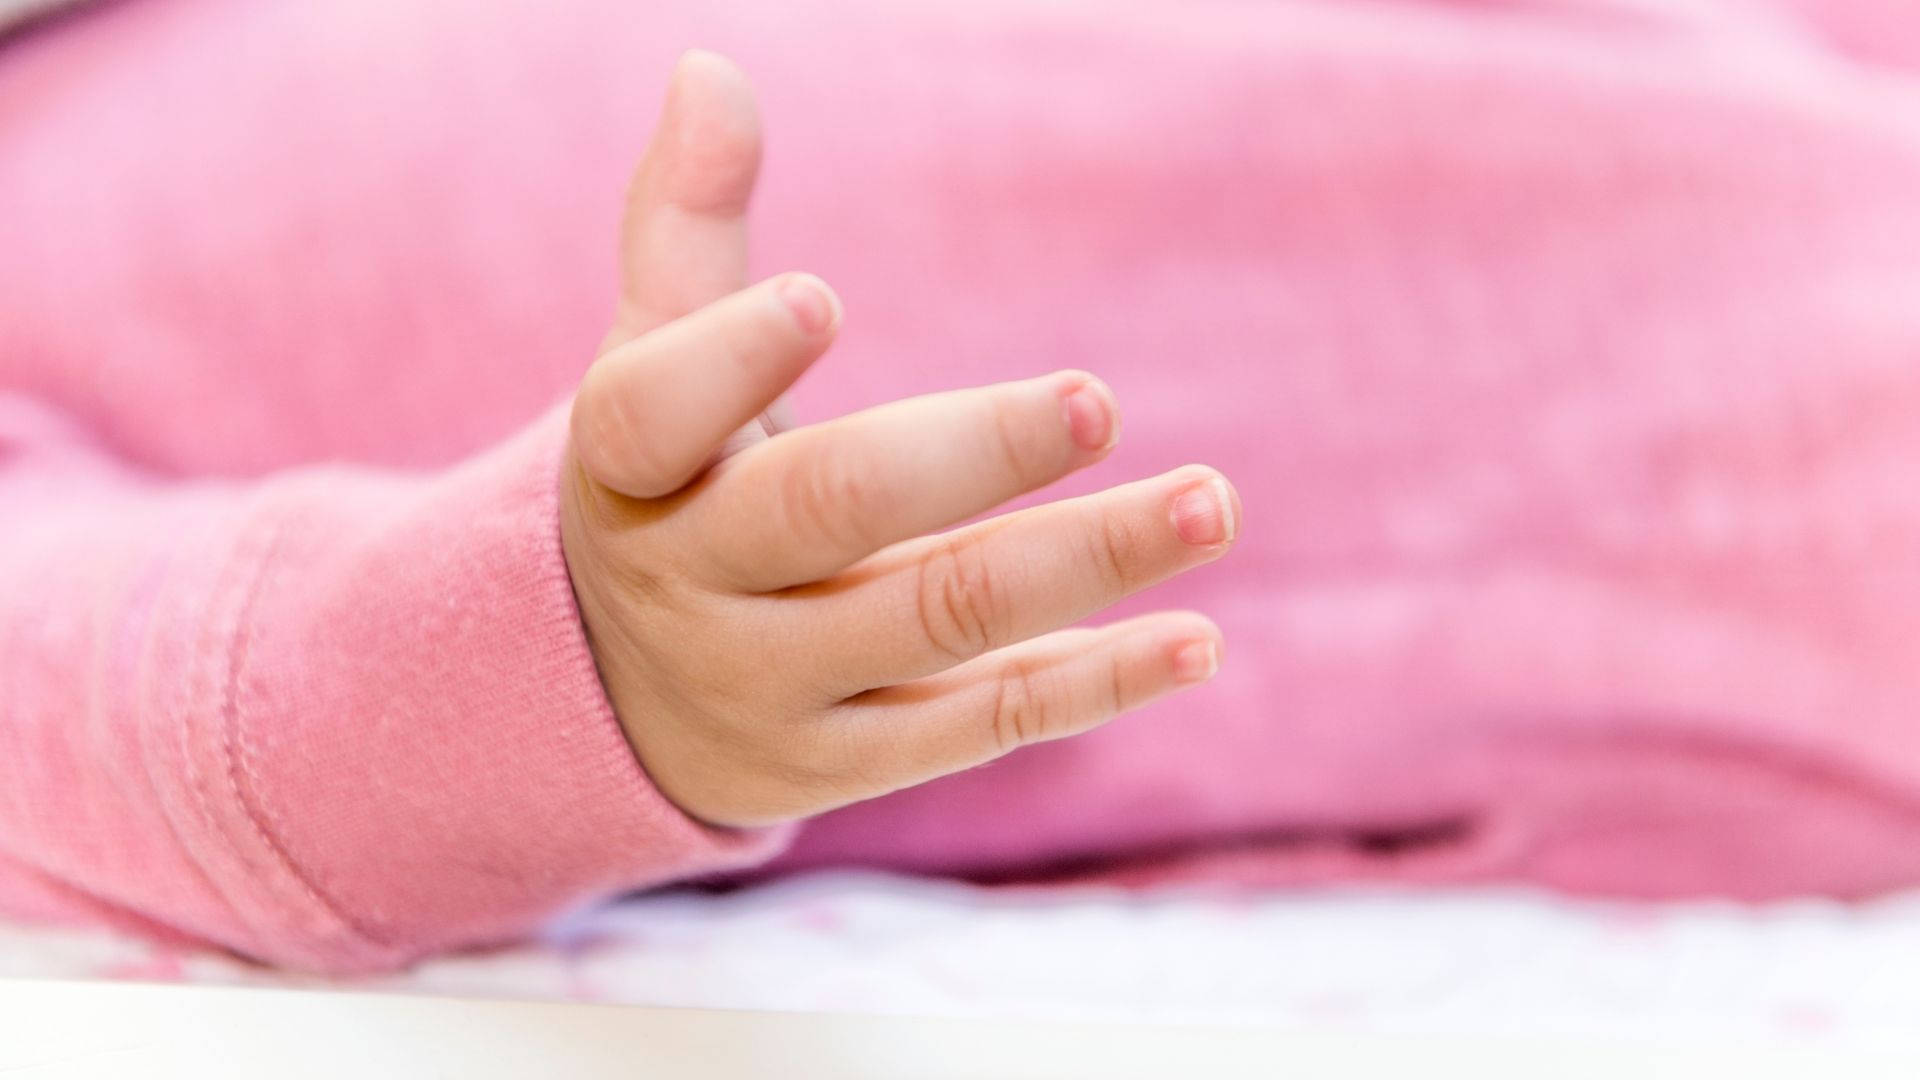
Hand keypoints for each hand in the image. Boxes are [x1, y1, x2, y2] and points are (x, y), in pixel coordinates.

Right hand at [560, 52, 1239, 826]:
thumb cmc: (676, 490)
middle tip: (1097, 399)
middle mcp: (693, 583)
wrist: (628, 700)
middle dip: (969, 454)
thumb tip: (713, 69)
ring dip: (1083, 560)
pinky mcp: (850, 761)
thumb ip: (689, 230)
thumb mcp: (653, 370)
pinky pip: (983, 722)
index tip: (824, 299)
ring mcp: (772, 686)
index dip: (731, 361)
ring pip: (938, 618)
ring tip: (1211, 502)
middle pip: (829, 510)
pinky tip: (1194, 639)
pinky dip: (1094, 681)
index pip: (656, 412)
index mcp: (633, 468)